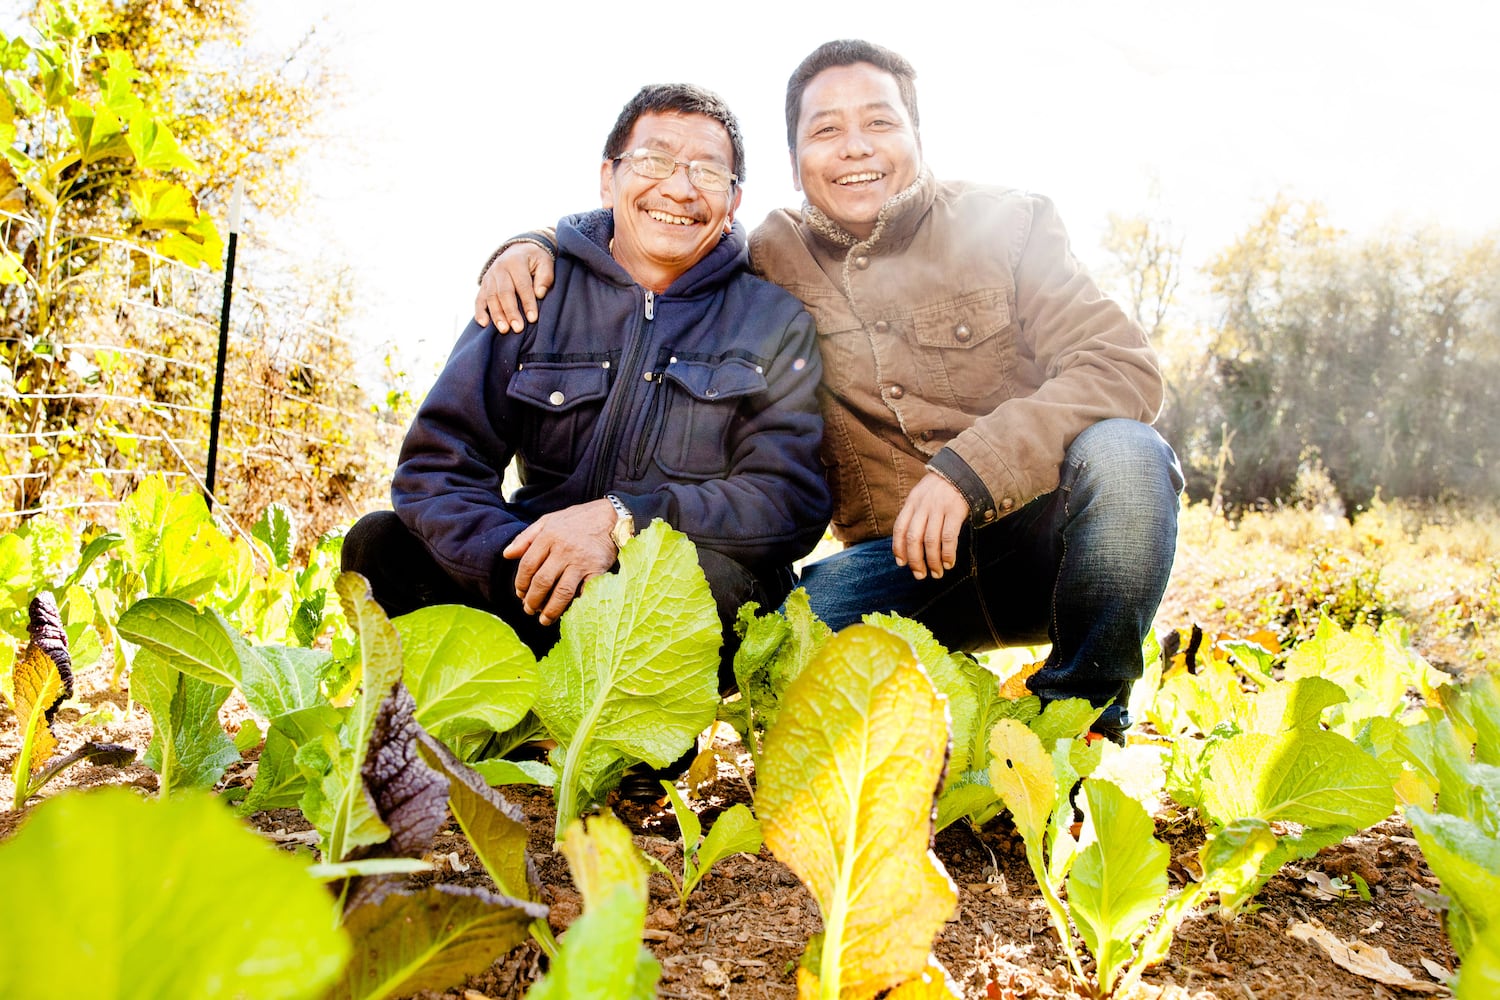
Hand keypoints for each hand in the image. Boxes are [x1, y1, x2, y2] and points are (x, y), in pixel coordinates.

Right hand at [475, 242, 555, 331]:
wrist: (519, 249)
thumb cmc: (535, 259)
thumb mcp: (545, 262)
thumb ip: (545, 277)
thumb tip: (539, 294)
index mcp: (516, 262)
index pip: (522, 285)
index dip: (527, 302)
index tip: (533, 319)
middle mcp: (500, 268)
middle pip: (504, 293)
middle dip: (511, 312)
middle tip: (518, 328)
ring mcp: (489, 276)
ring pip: (491, 297)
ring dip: (497, 315)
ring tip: (504, 330)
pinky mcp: (484, 284)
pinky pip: (479, 299)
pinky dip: (480, 311)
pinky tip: (483, 323)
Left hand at [502, 499, 617, 624]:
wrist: (612, 516)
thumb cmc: (577, 520)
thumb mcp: (548, 521)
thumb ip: (526, 537)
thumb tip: (507, 554)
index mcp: (549, 536)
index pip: (528, 566)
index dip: (521, 584)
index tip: (521, 594)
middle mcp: (563, 550)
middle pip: (542, 581)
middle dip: (533, 600)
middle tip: (529, 610)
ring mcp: (581, 561)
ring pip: (561, 592)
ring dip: (551, 610)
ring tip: (544, 620)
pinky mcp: (598, 570)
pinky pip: (585, 593)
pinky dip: (576, 606)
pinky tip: (569, 614)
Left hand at [891, 473, 968, 580]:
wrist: (964, 470)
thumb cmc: (942, 488)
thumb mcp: (923, 495)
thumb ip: (916, 514)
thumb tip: (910, 543)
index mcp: (912, 502)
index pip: (900, 528)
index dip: (898, 548)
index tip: (902, 563)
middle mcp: (923, 505)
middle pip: (913, 538)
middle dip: (915, 560)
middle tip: (920, 575)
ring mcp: (939, 508)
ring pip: (931, 541)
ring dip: (933, 561)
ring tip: (936, 573)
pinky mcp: (955, 511)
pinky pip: (949, 538)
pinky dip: (948, 554)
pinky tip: (949, 563)